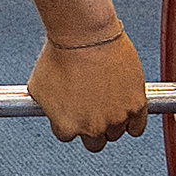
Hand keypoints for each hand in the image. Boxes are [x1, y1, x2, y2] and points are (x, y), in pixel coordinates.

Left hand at [29, 27, 148, 151]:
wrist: (84, 34)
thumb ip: (47, 108)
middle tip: (90, 108)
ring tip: (106, 100)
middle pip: (94, 141)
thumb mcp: (38, 86)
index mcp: (67, 127)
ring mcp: (116, 118)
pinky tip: (126, 110)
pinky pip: (137, 127)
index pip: (67, 135)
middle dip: (91, 127)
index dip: (69, 120)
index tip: (72, 109)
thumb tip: (49, 111)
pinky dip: (133, 121)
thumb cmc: (60, 55)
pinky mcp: (136, 105)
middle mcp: (92, 128)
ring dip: (111, 121)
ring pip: (116, 133)